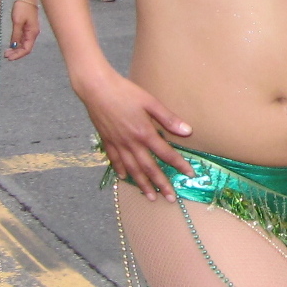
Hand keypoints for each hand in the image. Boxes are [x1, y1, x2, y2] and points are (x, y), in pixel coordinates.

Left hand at [4, 0, 40, 60]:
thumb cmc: (23, 8)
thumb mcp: (17, 21)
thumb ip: (16, 35)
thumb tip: (14, 46)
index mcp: (32, 33)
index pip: (27, 49)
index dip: (18, 55)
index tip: (9, 58)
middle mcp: (33, 34)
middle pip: (25, 48)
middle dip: (16, 53)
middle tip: (6, 55)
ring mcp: (30, 31)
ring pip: (24, 44)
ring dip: (16, 49)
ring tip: (7, 52)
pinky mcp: (27, 28)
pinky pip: (23, 39)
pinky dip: (17, 43)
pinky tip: (11, 45)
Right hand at [79, 67, 193, 200]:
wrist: (96, 88)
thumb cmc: (125, 91)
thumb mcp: (150, 101)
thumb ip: (168, 118)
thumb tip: (187, 131)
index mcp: (144, 133)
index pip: (166, 153)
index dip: (179, 164)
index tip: (189, 174)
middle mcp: (131, 143)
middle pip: (149, 168)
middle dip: (161, 184)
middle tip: (170, 198)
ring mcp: (117, 143)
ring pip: (132, 169)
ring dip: (142, 184)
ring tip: (150, 196)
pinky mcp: (106, 140)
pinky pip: (114, 160)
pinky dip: (120, 170)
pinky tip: (124, 178)